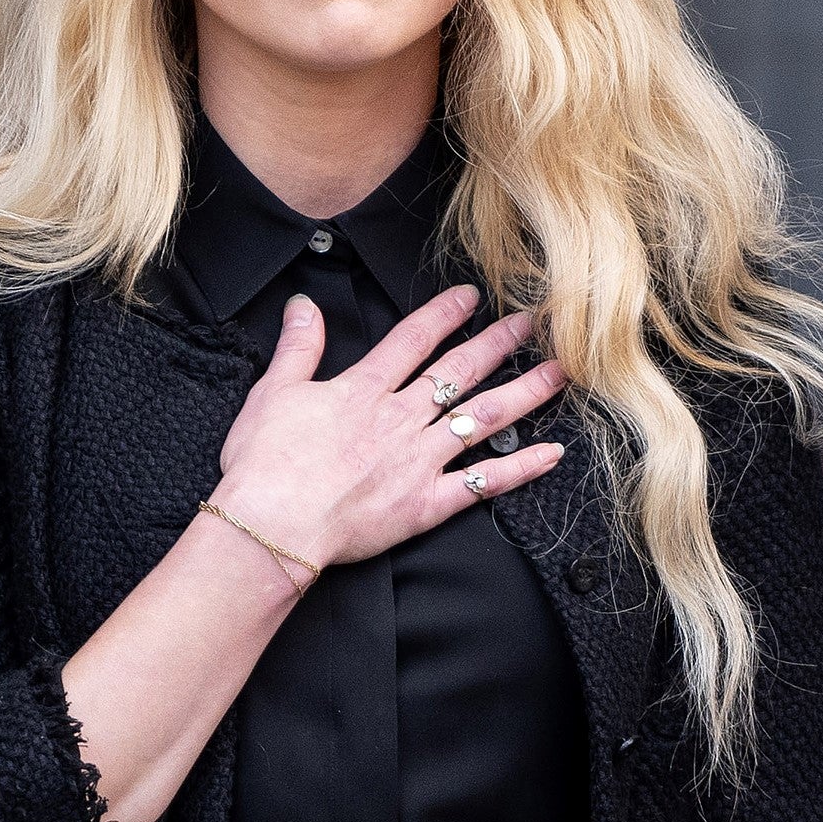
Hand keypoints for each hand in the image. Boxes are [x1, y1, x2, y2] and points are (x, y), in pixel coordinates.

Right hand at [213, 286, 566, 570]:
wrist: (272, 525)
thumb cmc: (264, 465)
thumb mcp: (273, 393)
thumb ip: (297, 347)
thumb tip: (303, 304)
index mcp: (363, 390)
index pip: (412, 340)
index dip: (444, 314)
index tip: (471, 296)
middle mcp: (400, 419)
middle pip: (459, 372)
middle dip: (497, 344)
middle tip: (530, 323)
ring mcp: (418, 460)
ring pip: (482, 419)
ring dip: (524, 394)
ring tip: (558, 375)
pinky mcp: (426, 503)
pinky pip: (483, 483)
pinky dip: (520, 468)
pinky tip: (551, 453)